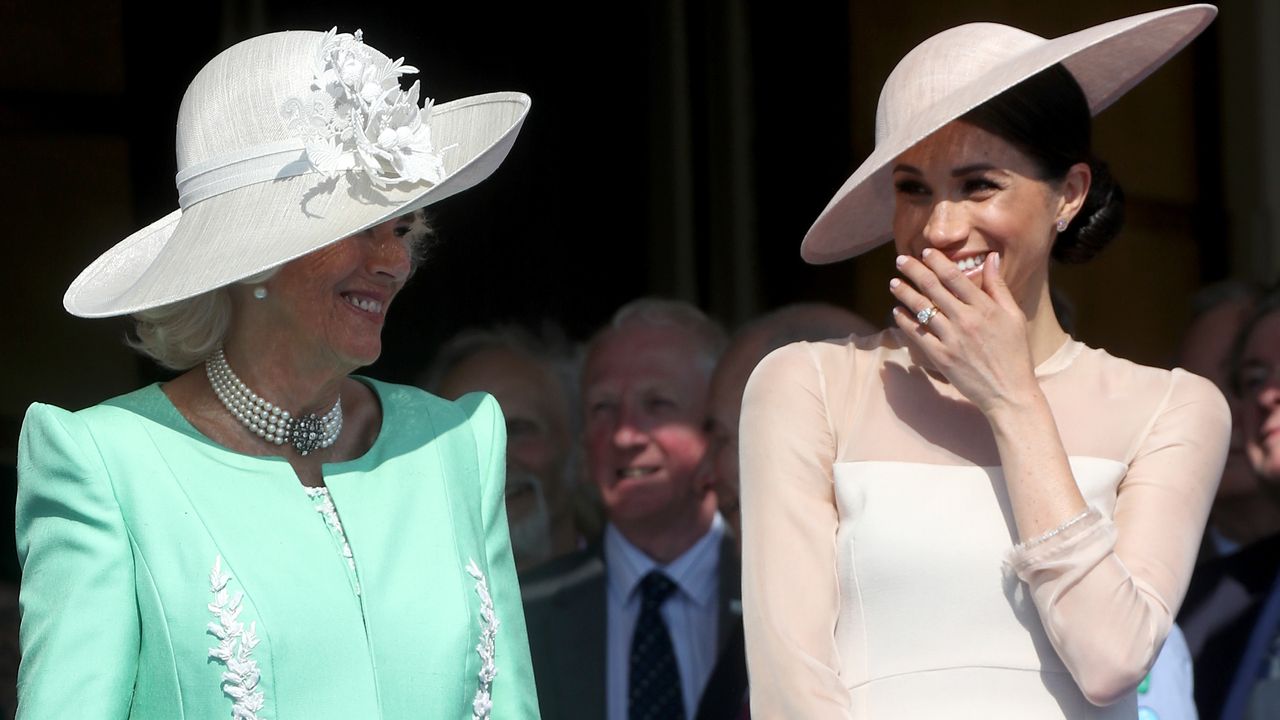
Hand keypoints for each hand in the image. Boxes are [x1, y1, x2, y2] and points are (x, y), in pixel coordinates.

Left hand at [889, 249, 1036, 414]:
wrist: (1009, 392)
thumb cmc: (1015, 353)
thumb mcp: (1014, 316)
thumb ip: (998, 287)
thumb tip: (991, 258)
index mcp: (985, 308)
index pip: (954, 277)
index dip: (937, 262)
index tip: (925, 252)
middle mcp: (966, 320)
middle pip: (933, 288)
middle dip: (914, 271)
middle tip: (900, 260)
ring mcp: (951, 339)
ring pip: (921, 309)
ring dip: (904, 293)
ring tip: (894, 283)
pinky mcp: (941, 357)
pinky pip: (917, 335)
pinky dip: (905, 322)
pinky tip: (897, 312)